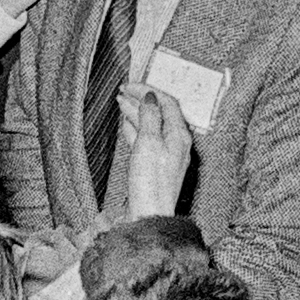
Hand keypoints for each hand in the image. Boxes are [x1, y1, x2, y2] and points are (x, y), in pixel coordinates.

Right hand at [120, 88, 193, 218]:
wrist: (149, 213)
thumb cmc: (151, 182)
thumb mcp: (149, 142)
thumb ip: (149, 117)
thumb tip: (150, 98)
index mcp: (178, 134)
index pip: (166, 102)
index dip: (148, 90)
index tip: (130, 85)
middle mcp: (176, 142)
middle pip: (159, 112)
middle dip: (140, 99)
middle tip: (123, 91)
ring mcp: (167, 154)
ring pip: (151, 125)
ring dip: (136, 112)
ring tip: (121, 103)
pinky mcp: (157, 165)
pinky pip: (147, 139)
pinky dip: (136, 128)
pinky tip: (126, 125)